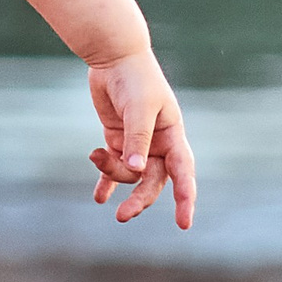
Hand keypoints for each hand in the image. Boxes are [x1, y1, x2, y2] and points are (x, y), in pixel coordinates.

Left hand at [85, 49, 195, 228]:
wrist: (113, 58)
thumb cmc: (134, 79)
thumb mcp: (138, 108)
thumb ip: (137, 139)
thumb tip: (135, 170)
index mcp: (173, 136)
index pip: (183, 173)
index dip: (185, 198)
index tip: (184, 224)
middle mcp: (159, 144)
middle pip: (152, 181)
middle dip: (139, 199)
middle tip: (123, 216)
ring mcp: (138, 144)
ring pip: (129, 174)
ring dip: (112, 172)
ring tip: (95, 156)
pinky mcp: (117, 140)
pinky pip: (113, 168)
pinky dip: (106, 182)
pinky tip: (99, 198)